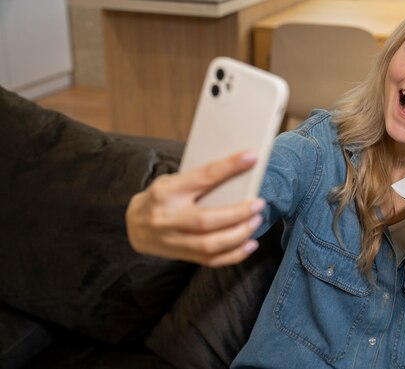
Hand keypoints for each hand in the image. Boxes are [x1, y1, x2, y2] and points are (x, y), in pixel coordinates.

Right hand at [126, 151, 265, 266]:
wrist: (134, 224)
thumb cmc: (162, 197)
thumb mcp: (173, 181)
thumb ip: (199, 181)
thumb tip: (239, 174)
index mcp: (167, 191)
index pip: (203, 177)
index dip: (229, 166)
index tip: (252, 156)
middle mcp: (168, 217)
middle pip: (206, 220)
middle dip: (238, 213)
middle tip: (258, 204)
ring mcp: (173, 240)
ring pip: (210, 245)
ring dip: (239, 234)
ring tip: (256, 221)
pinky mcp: (181, 255)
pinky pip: (211, 260)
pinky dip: (235, 254)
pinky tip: (250, 244)